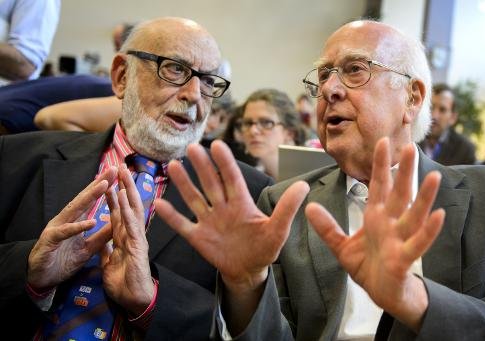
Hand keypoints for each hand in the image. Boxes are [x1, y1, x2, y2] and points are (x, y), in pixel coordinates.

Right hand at [27, 167, 116, 289]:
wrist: (42, 279)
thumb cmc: (62, 260)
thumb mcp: (87, 248)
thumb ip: (101, 236)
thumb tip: (117, 224)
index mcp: (75, 221)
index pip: (91, 201)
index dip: (103, 188)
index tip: (118, 175)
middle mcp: (65, 220)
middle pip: (84, 199)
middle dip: (99, 184)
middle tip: (113, 170)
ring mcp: (57, 228)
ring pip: (75, 209)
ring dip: (90, 197)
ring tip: (104, 185)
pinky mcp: (50, 240)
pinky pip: (65, 232)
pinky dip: (77, 227)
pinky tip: (90, 222)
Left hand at [101, 164, 153, 315]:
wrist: (135, 300)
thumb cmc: (125, 284)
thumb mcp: (109, 264)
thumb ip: (107, 251)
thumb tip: (102, 240)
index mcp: (125, 238)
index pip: (119, 213)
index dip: (115, 197)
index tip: (111, 182)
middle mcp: (133, 234)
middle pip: (128, 206)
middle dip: (124, 186)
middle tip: (120, 167)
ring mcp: (138, 239)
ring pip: (133, 210)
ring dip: (128, 191)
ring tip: (124, 174)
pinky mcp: (139, 247)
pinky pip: (132, 226)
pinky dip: (128, 211)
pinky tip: (126, 198)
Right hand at [155, 140, 309, 291]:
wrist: (249, 270)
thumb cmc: (264, 248)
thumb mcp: (278, 229)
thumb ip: (287, 208)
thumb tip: (304, 185)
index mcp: (241, 203)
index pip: (232, 179)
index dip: (225, 162)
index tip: (217, 145)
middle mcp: (223, 208)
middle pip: (211, 184)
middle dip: (202, 166)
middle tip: (192, 147)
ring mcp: (209, 221)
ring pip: (194, 199)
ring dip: (184, 184)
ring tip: (174, 166)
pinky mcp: (199, 237)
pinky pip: (183, 225)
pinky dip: (171, 216)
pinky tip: (158, 203)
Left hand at [306, 138, 444, 330]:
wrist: (381, 294)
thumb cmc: (368, 267)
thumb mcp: (341, 246)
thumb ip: (327, 227)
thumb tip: (309, 207)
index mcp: (376, 217)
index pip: (378, 186)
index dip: (380, 165)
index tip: (381, 142)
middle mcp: (390, 223)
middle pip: (398, 193)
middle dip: (403, 171)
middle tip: (409, 147)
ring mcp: (399, 239)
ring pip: (413, 214)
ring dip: (423, 197)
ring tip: (433, 177)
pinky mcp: (405, 258)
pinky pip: (418, 243)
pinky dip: (429, 230)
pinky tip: (438, 215)